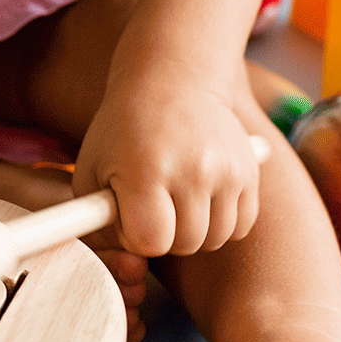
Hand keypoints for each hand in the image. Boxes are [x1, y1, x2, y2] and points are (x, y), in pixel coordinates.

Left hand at [72, 68, 260, 257]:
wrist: (173, 80)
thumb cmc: (122, 130)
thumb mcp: (90, 169)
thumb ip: (95, 221)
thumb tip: (123, 261)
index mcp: (147, 170)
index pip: (150, 242)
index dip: (135, 234)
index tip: (129, 210)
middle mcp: (193, 169)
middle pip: (184, 243)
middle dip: (164, 235)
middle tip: (153, 204)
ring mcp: (227, 170)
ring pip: (215, 239)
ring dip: (194, 231)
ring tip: (176, 200)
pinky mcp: (249, 171)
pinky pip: (240, 225)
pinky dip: (222, 222)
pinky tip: (202, 199)